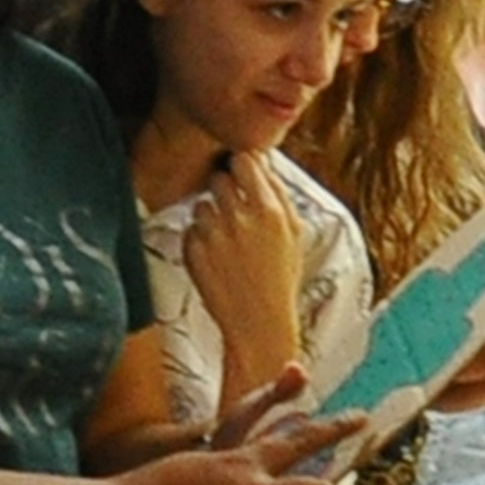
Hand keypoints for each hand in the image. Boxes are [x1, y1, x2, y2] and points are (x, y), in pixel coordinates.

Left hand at [187, 155, 311, 380]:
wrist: (258, 324)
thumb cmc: (280, 278)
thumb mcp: (294, 234)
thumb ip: (279, 194)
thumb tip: (263, 161)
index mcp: (270, 210)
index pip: (245, 160)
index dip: (242, 166)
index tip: (243, 175)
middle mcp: (240, 218)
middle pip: (219, 178)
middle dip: (225, 189)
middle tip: (234, 210)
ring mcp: (213, 235)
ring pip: (201, 204)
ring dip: (210, 216)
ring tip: (226, 240)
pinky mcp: (193, 252)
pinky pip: (190, 229)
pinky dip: (199, 239)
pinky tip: (215, 257)